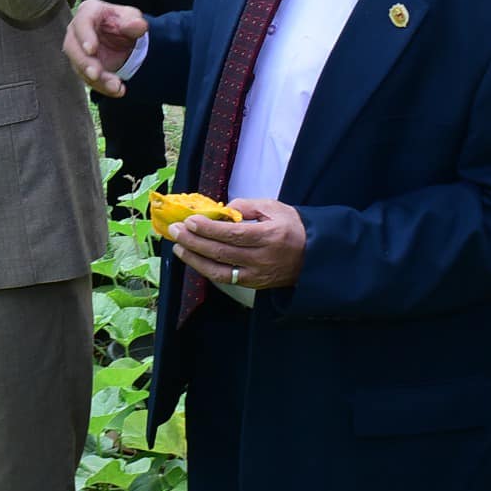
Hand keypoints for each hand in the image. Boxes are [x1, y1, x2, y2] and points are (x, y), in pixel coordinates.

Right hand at [63, 0, 147, 96]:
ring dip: (96, 80)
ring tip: (116, 87)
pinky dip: (102, 87)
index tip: (91, 50)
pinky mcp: (82, 66)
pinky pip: (88, 79)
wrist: (124, 38)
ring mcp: (77, 50)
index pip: (82, 23)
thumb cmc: (124, 22)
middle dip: (84, 63)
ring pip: (79, 67)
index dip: (85, 36)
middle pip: (72, 47)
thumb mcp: (132, 17)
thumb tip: (137, 25)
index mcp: (89, 12)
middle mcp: (77, 30)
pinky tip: (117, 91)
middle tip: (95, 75)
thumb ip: (134, 21)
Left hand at [167, 199, 305, 289]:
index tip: (189, 220)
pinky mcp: (254, 285)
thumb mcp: (273, 207)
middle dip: (194, 242)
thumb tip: (221, 210)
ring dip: (195, 260)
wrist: (315, 255)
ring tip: (178, 247)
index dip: (208, 229)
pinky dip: (207, 269)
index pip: (232, 234)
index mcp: (269, 236)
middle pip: (221, 253)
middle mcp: (262, 259)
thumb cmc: (292, 227)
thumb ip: (246, 206)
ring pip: (220, 271)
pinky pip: (226, 279)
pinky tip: (195, 259)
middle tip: (175, 231)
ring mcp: (258, 275)